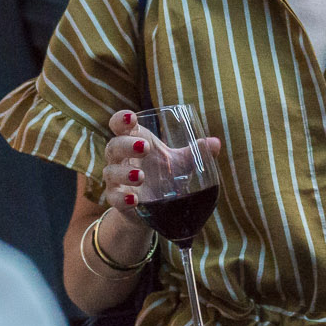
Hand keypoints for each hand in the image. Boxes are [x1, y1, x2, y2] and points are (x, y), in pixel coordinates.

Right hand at [103, 109, 222, 224]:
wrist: (152, 206)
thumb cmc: (162, 174)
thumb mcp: (179, 162)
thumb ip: (195, 152)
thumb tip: (215, 143)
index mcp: (133, 141)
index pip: (119, 125)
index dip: (121, 119)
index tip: (132, 118)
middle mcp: (121, 158)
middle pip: (114, 146)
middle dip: (126, 145)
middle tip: (145, 147)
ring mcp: (116, 179)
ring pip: (110, 172)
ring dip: (124, 173)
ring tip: (140, 176)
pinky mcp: (117, 199)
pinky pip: (114, 197)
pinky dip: (122, 198)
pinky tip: (135, 199)